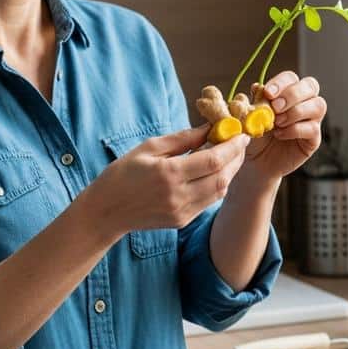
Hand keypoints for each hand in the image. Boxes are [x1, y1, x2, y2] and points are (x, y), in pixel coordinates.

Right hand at [76, 125, 251, 237]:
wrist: (106, 211)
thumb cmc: (123, 174)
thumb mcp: (149, 147)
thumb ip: (183, 138)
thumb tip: (209, 127)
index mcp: (169, 174)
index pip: (213, 160)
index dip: (232, 146)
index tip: (241, 133)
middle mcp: (178, 195)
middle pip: (222, 177)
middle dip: (236, 158)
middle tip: (240, 142)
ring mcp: (182, 211)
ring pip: (219, 191)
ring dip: (230, 172)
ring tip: (230, 155)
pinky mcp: (182, 221)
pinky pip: (209, 202)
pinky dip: (217, 185)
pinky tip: (215, 172)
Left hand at [243, 71, 325, 179]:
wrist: (256, 162)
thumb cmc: (255, 135)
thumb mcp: (251, 116)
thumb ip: (255, 101)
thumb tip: (258, 87)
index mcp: (288, 92)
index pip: (291, 78)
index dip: (281, 82)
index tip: (268, 93)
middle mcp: (304, 102)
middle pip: (311, 86)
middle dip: (293, 94)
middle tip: (275, 107)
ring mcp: (312, 120)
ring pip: (318, 105)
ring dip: (296, 112)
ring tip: (277, 123)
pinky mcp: (314, 138)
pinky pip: (313, 128)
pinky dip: (295, 130)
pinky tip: (280, 134)